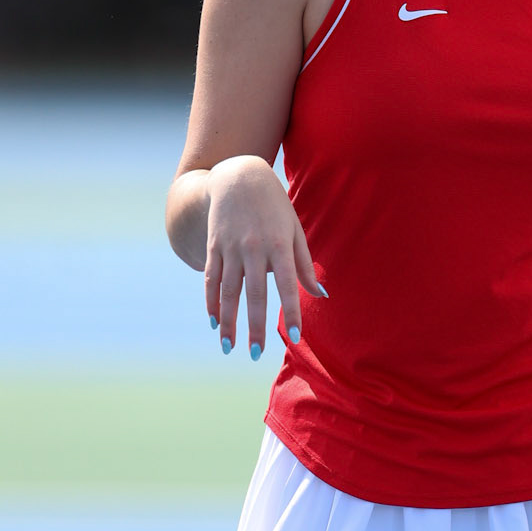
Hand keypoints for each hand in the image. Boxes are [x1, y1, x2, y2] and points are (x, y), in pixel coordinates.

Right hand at [204, 154, 323, 359]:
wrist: (239, 176)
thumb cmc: (275, 207)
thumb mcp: (294, 229)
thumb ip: (305, 264)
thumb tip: (320, 295)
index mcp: (279, 244)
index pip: (287, 284)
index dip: (291, 310)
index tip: (295, 336)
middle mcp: (253, 248)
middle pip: (254, 293)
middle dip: (255, 326)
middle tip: (257, 354)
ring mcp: (230, 247)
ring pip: (227, 291)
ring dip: (228, 321)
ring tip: (230, 347)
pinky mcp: (214, 246)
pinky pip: (211, 279)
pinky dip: (211, 302)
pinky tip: (214, 322)